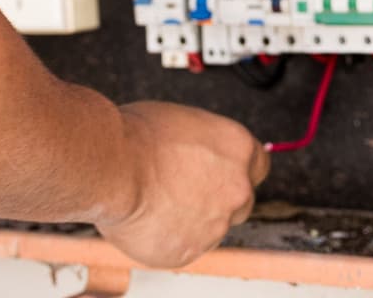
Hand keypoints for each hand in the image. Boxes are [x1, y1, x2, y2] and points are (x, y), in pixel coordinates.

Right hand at [97, 101, 267, 269]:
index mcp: (238, 148)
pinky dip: (168, 236)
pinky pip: (184, 245)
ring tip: (154, 199)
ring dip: (190, 218)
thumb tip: (200, 156)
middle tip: (183, 187)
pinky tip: (146, 217)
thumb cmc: (137, 137)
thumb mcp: (183, 122)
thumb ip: (204, 146)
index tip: (223, 171)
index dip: (237, 169)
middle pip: (240, 200)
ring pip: (210, 226)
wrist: (113, 167)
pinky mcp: (190, 251)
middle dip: (217, 198)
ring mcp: (216, 224)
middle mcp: (237, 189)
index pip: (259, 164)